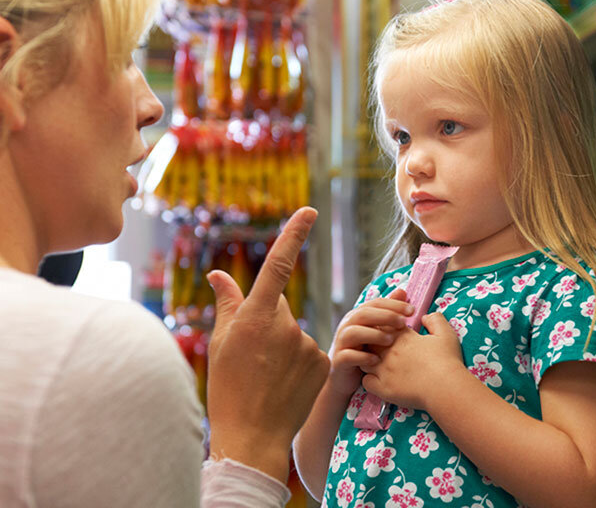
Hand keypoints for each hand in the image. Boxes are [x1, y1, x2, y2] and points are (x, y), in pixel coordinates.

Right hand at [206, 207, 329, 482]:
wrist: (252, 438)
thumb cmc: (227, 388)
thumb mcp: (220, 343)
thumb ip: (226, 303)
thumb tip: (217, 274)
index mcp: (255, 317)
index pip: (277, 265)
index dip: (294, 234)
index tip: (309, 211)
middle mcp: (285, 325)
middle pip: (277, 305)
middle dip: (266, 319)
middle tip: (252, 352)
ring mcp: (308, 344)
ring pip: (293, 331)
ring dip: (282, 343)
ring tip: (267, 374)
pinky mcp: (323, 362)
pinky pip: (309, 350)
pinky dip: (298, 361)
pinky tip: (285, 383)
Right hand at [328, 287, 412, 397]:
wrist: (346, 378)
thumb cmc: (366, 352)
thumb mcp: (378, 330)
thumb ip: (388, 312)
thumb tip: (402, 292)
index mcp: (358, 316)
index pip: (375, 303)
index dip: (394, 304)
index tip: (412, 310)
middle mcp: (348, 326)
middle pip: (364, 314)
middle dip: (385, 316)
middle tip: (404, 322)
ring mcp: (341, 342)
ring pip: (353, 332)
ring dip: (373, 334)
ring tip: (390, 340)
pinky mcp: (339, 360)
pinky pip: (348, 356)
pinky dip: (362, 357)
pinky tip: (377, 360)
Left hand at [362, 311, 464, 410]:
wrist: (446, 387)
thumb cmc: (447, 361)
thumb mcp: (446, 334)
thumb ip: (435, 320)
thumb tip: (426, 316)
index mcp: (402, 337)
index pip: (383, 326)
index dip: (384, 330)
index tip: (390, 336)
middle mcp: (389, 350)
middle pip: (370, 341)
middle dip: (373, 344)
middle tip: (381, 350)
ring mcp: (384, 369)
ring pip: (364, 360)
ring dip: (368, 361)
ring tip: (378, 366)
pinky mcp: (383, 388)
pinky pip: (366, 382)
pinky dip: (370, 381)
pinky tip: (378, 382)